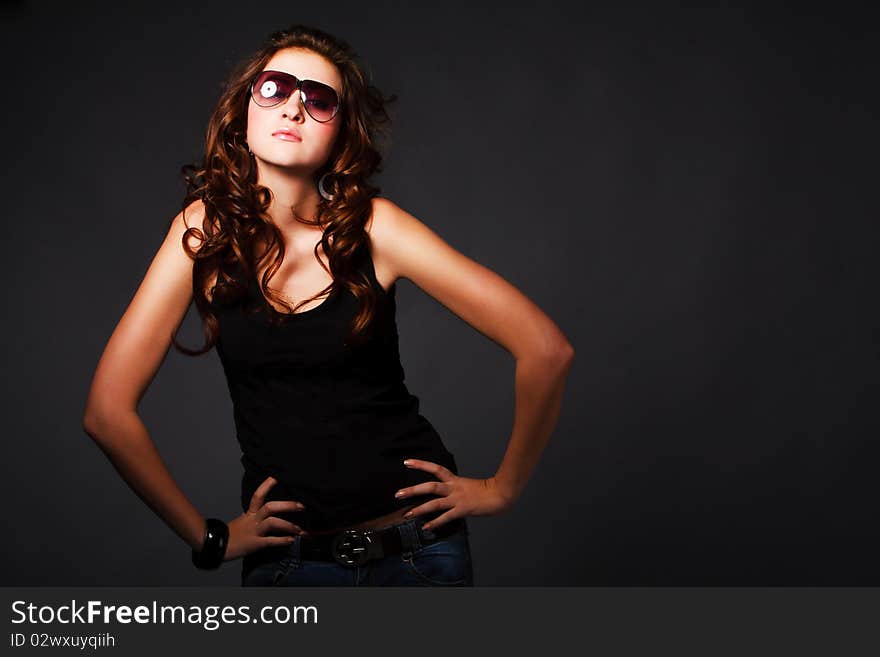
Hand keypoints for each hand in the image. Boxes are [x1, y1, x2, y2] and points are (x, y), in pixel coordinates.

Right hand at [223, 476, 308, 560]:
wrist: (215, 547)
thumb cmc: (231, 535)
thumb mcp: (242, 522)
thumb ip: (255, 517)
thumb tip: (269, 516)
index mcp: (249, 513)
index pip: (258, 494)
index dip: (268, 484)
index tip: (278, 476)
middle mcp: (252, 519)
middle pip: (270, 507)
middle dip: (287, 505)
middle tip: (302, 506)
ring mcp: (253, 531)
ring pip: (272, 522)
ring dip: (288, 525)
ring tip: (300, 530)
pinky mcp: (254, 544)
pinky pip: (270, 541)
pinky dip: (282, 540)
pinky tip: (291, 540)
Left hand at [394, 459, 514, 531]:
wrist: (501, 494)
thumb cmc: (487, 491)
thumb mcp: (468, 485)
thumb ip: (456, 488)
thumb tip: (447, 494)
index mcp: (455, 480)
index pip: (435, 468)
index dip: (421, 464)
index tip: (406, 462)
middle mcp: (454, 488)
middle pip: (430, 486)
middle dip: (413, 490)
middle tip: (398, 494)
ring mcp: (457, 499)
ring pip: (434, 503)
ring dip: (420, 509)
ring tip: (407, 514)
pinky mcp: (462, 510)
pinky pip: (446, 517)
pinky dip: (435, 523)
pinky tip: (426, 528)